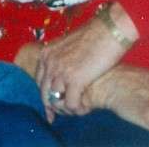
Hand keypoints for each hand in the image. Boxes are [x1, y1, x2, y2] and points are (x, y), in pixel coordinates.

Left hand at [36, 2, 136, 121]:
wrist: (108, 30)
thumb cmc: (94, 36)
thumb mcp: (69, 45)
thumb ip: (62, 57)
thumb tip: (64, 70)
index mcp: (46, 53)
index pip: (39, 80)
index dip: (44, 94)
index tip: (49, 105)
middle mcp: (49, 62)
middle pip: (44, 92)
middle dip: (50, 107)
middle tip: (55, 117)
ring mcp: (60, 72)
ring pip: (56, 101)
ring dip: (66, 108)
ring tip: (76, 110)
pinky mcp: (75, 80)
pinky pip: (71, 104)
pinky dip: (77, 109)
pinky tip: (85, 108)